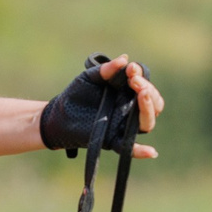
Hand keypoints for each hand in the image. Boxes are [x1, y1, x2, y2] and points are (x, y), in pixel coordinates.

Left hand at [38, 54, 161, 160]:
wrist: (58, 114)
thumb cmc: (77, 94)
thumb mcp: (90, 77)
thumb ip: (106, 70)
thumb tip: (124, 59)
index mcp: (129, 94)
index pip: (145, 87)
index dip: (142, 77)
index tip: (131, 69)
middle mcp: (131, 111)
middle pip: (153, 104)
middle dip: (148, 90)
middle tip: (134, 80)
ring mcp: (123, 126)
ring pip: (147, 123)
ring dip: (148, 109)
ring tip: (142, 94)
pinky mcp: (112, 141)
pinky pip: (129, 148)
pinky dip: (141, 151)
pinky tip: (151, 152)